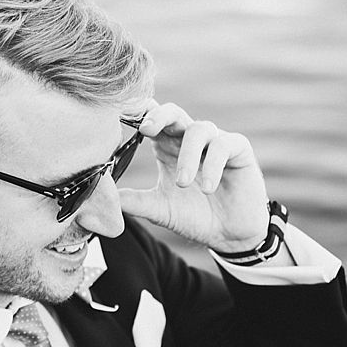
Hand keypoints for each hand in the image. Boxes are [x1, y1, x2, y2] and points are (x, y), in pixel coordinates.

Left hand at [118, 101, 269, 252]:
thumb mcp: (161, 210)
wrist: (229, 235)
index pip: (151, 121)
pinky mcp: (238, 149)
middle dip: (158, 116)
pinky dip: (213, 165)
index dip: (137, 115)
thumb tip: (108, 198)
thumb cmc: (194, 216)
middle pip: (173, 112)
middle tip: (145, 130)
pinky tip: (207, 187)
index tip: (120, 116)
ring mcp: (214, 141)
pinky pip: (224, 144)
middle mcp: (189, 138)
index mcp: (166, 146)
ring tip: (183, 183)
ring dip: (188, 155)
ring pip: (199, 129)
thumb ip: (136, 202)